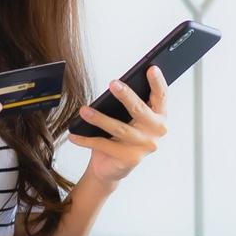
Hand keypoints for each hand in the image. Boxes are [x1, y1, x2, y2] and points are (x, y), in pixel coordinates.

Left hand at [66, 65, 169, 186]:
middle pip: (140, 110)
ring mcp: (145, 146)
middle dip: (126, 95)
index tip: (151, 68)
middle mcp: (157, 132)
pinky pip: (104, 145)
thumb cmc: (120, 137)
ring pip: (119, 128)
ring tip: (83, 110)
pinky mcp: (130, 159)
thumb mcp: (127, 119)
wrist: (112, 168)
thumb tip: (116, 85)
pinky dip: (86, 140)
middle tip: (112, 83)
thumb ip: (129, 104)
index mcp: (160, 117)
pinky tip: (74, 135)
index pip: (161, 96)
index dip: (157, 82)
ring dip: (98, 118)